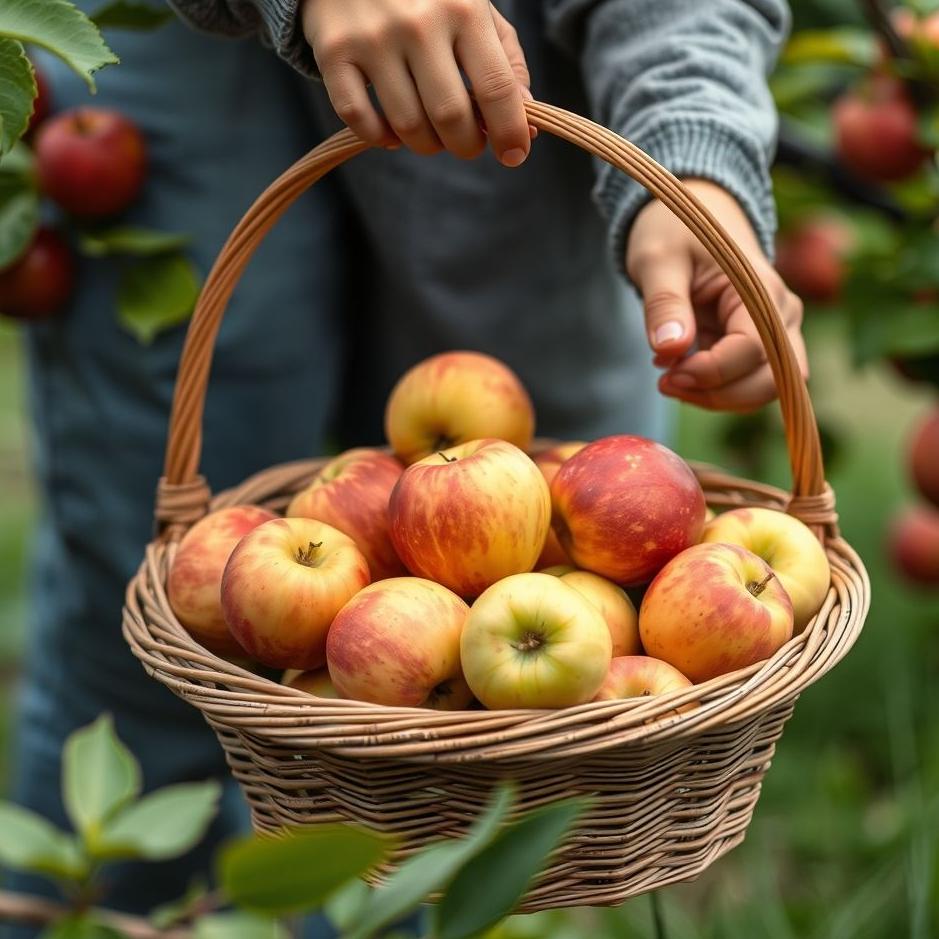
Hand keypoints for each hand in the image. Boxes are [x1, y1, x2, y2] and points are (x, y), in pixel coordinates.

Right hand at [302, 0, 532, 165]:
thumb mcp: (475, 12)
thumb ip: (506, 65)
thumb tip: (526, 127)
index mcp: (464, 9)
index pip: (497, 89)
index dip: (510, 133)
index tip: (514, 154)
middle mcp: (419, 24)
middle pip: (452, 118)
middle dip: (466, 145)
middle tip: (465, 141)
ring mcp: (373, 38)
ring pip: (408, 127)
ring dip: (426, 145)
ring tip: (431, 132)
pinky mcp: (334, 53)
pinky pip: (360, 120)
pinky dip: (379, 138)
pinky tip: (391, 131)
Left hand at [626, 180, 806, 412]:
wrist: (692, 213)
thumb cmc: (675, 228)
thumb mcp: (657, 260)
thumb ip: (665, 304)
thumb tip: (670, 350)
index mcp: (762, 289)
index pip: (753, 351)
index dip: (711, 372)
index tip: (667, 373)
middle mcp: (782, 314)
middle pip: (772, 382)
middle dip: (718, 394)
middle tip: (666, 381)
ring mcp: (776, 333)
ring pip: (764, 390)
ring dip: (717, 397)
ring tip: (670, 377)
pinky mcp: (759, 347)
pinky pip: (747, 384)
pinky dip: (715, 391)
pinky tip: (679, 371)